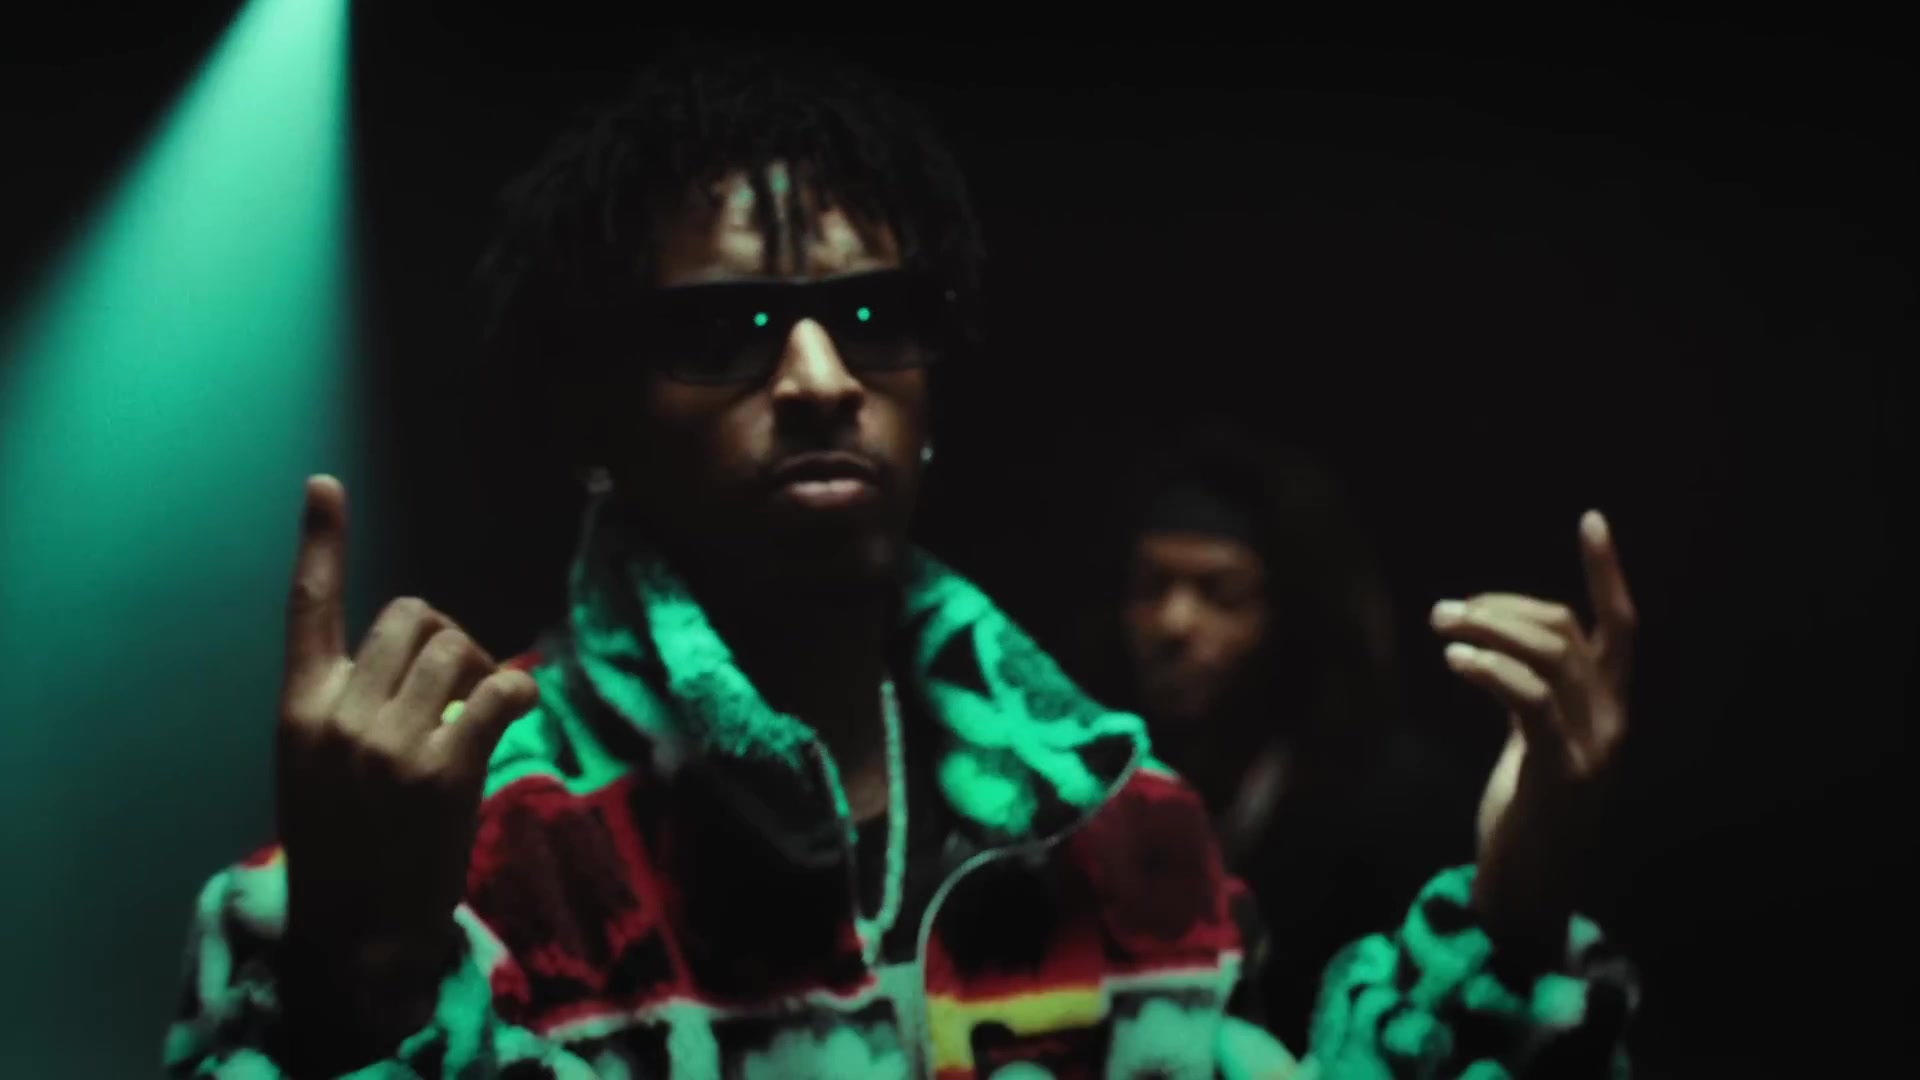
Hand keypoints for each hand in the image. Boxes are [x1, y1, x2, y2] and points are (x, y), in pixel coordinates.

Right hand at [275, 476, 536, 1043]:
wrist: (360, 928)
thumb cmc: (349, 845)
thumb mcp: (319, 767)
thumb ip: (351, 705)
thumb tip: (421, 654)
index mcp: (300, 708)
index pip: (308, 608)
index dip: (320, 543)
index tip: (324, 485)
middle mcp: (339, 714)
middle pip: (413, 616)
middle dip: (448, 639)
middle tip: (459, 690)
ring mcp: (389, 741)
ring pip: (459, 648)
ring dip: (483, 670)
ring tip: (476, 717)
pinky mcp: (443, 768)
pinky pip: (501, 689)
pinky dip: (519, 693)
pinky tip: (512, 717)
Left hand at [1430, 510, 1635, 945]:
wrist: (1531, 890)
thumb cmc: (1526, 814)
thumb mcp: (1534, 742)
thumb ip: (1531, 692)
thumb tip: (1495, 640)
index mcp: (1609, 708)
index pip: (1619, 625)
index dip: (1607, 572)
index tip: (1592, 520)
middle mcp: (1612, 721)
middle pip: (1567, 631)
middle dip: (1503, 606)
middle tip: (1446, 609)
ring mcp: (1592, 747)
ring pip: (1550, 657)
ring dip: (1490, 629)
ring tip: (1441, 625)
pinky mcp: (1562, 773)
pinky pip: (1530, 700)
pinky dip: (1492, 670)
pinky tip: (1455, 660)